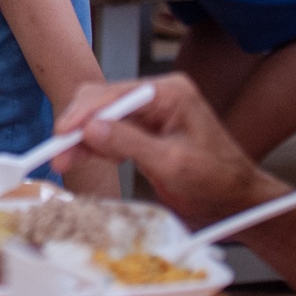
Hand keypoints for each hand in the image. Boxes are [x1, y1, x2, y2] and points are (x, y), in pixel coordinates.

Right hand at [51, 74, 277, 227]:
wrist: (237, 202)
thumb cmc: (218, 182)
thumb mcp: (173, 165)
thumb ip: (131, 143)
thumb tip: (91, 129)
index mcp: (170, 93)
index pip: (116, 94)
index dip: (85, 113)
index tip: (63, 133)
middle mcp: (158, 96)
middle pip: (104, 100)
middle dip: (79, 126)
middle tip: (59, 151)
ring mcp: (150, 112)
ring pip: (102, 116)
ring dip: (82, 138)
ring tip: (64, 160)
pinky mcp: (144, 130)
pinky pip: (110, 131)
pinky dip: (94, 145)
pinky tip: (81, 157)